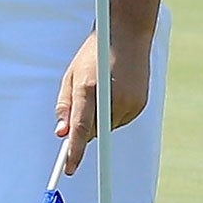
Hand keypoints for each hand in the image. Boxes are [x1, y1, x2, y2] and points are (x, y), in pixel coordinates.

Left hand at [55, 27, 151, 173]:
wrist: (125, 34)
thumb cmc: (93, 53)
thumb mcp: (71, 74)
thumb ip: (65, 105)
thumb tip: (62, 133)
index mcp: (88, 88)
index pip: (81, 128)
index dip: (74, 151)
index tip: (68, 168)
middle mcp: (111, 98)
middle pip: (94, 131)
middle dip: (85, 128)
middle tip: (83, 108)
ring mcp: (129, 102)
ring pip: (107, 128)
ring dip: (100, 119)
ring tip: (101, 90)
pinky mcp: (140, 104)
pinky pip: (121, 121)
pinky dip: (113, 115)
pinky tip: (113, 92)